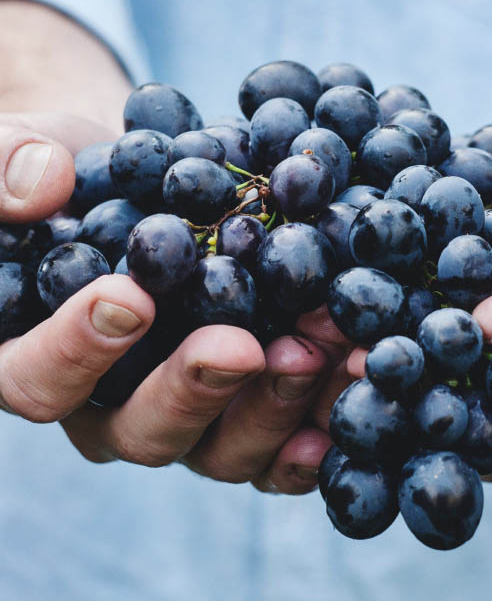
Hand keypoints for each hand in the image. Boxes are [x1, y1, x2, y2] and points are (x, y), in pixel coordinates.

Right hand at [0, 113, 333, 492]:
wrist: (151, 187)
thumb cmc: (80, 176)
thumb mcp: (30, 151)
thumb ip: (10, 164)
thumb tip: (40, 184)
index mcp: (41, 359)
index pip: (36, 378)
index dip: (76, 349)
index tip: (129, 297)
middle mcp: (113, 407)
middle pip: (141, 431)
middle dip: (194, 390)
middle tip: (242, 347)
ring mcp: (188, 417)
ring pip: (220, 449)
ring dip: (272, 406)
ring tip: (317, 351)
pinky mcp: (245, 412)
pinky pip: (278, 447)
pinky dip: (315, 430)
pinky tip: (350, 390)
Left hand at [271, 146, 491, 486]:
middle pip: (469, 421)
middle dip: (423, 387)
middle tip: (374, 358)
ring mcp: (442, 390)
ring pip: (403, 412)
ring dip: (353, 382)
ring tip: (310, 343)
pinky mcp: (391, 367)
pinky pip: (359, 377)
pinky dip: (322, 357)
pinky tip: (286, 330)